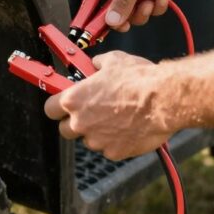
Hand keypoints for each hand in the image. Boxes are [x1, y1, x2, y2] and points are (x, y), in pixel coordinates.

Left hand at [43, 51, 179, 160]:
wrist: (164, 100)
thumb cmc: (139, 79)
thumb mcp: (113, 61)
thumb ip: (96, 65)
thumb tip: (95, 65)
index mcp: (74, 100)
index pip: (49, 109)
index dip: (56, 106)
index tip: (63, 104)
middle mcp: (81, 122)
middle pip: (65, 129)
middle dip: (75, 122)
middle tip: (91, 112)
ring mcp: (97, 140)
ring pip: (89, 140)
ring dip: (97, 132)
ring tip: (117, 117)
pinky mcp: (114, 153)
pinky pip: (109, 148)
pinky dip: (116, 141)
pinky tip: (129, 127)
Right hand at [96, 0, 205, 31]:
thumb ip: (123, 1)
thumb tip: (111, 20)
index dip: (95, 13)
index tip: (95, 29)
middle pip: (116, 7)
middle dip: (127, 13)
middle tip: (131, 20)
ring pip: (135, 10)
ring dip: (145, 10)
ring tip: (154, 0)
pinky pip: (150, 7)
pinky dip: (157, 5)